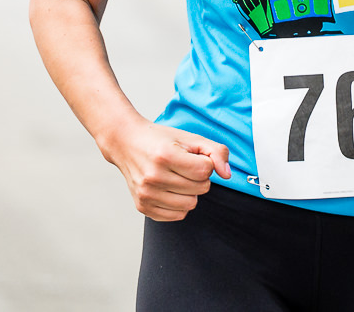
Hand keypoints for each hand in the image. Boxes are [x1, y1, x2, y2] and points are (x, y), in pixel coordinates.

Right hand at [99, 117, 230, 221]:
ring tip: (178, 178)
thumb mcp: (190, 138)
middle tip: (184, 167)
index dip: (205, 163)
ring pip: (191, 204)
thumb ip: (215, 152)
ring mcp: (146, 194)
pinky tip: (170, 189)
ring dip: (190, 192)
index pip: (205, 171)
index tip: (194, 157)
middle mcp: (153, 177)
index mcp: (165, 156)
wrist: (126, 143)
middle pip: (200, 189)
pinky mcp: (143, 207)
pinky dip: (179, 204)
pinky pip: (177, 216)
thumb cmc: (161, 140)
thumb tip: (227, 174)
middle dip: (199, 178)